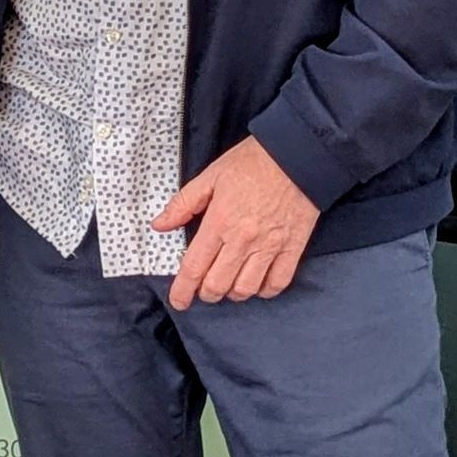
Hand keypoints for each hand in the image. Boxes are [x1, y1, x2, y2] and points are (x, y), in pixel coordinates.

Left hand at [151, 139, 318, 311]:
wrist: (297, 155)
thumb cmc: (252, 163)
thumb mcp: (210, 176)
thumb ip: (183, 204)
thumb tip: (159, 225)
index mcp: (219, 222)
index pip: (194, 267)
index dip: (183, 290)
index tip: (178, 301)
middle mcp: (243, 240)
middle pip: (218, 284)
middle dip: (206, 293)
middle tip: (203, 288)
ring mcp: (270, 246)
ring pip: (246, 289)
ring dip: (233, 293)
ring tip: (228, 284)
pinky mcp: (293, 248)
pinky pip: (277, 283)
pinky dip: (264, 291)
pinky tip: (257, 284)